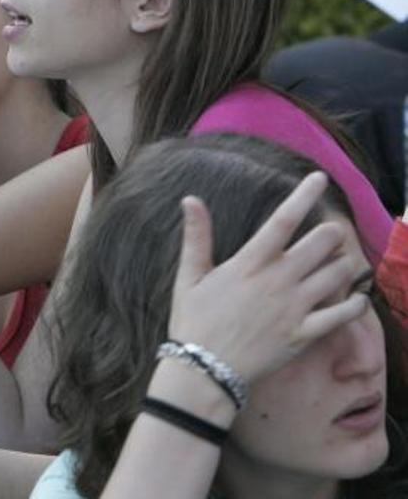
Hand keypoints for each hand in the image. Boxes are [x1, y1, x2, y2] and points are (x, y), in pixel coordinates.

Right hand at [168, 172, 370, 385]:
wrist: (205, 369)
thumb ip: (197, 237)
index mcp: (250, 263)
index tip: (320, 178)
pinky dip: (355, 305)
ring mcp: (294, 308)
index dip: (304, 196)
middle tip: (332, 234)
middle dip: (332, 234)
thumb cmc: (194, 321)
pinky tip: (358, 299)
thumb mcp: (190, 276)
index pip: (283, 219)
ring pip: (337, 275)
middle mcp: (278, 280)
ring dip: (345, 264)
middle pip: (320, 244)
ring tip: (343, 262)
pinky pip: (341, 316)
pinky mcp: (304, 334)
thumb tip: (190, 199)